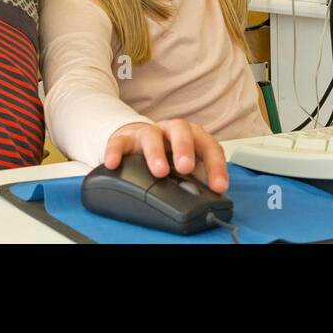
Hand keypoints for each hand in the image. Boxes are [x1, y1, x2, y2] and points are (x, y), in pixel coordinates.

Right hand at [104, 119, 229, 193]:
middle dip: (185, 148)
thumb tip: (206, 202)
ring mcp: (147, 133)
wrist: (137, 144)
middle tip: (186, 168)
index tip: (219, 187)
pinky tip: (113, 164)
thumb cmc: (168, 157)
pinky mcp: (124, 139)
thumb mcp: (184, 168)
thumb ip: (195, 180)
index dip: (215, 166)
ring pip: (151, 134)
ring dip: (156, 152)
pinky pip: (118, 142)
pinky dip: (115, 152)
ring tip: (159, 171)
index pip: (208, 146)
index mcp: (192, 137)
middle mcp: (170, 131)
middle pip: (181, 130)